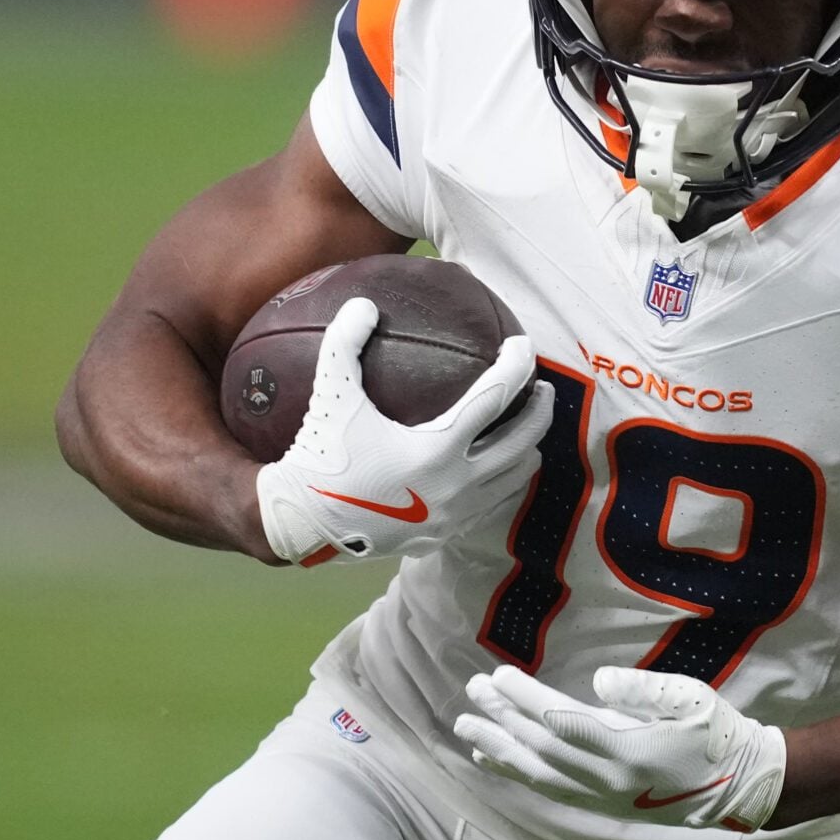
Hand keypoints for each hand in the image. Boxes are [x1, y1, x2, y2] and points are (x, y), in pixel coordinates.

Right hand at [253, 296, 547, 564]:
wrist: (298, 525)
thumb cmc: (317, 456)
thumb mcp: (330, 397)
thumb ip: (344, 345)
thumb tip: (363, 304)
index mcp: (436, 449)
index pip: (495, 398)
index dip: (516, 366)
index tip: (523, 346)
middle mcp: (456, 484)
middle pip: (523, 441)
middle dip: (540, 411)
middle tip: (541, 389)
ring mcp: (453, 515)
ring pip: (514, 479)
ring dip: (527, 449)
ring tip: (525, 427)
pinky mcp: (443, 535)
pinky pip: (490, 504)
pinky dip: (502, 481)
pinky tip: (496, 466)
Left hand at [455, 665, 787, 832]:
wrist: (741, 786)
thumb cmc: (719, 733)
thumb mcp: (693, 699)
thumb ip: (643, 690)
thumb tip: (595, 682)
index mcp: (630, 749)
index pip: (563, 722)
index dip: (526, 699)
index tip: (499, 676)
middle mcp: (608, 780)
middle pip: (541, 748)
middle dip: (503, 718)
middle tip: (471, 690)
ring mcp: (602, 798)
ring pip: (537, 775)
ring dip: (499, 749)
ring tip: (467, 728)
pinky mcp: (602, 807)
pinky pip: (549, 790)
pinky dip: (518, 774)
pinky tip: (497, 760)